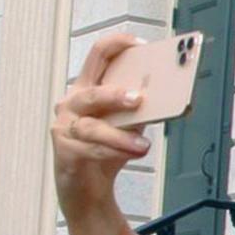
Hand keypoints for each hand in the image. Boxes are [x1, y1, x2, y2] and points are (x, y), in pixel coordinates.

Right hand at [51, 33, 150, 234]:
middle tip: (138, 99)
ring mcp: (65, 129)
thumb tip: (170, 99)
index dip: (118, 44)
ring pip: (91, 127)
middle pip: (92, 92)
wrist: (87, 189)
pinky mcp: (64, 153)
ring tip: (142, 146)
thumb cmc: (106, 149)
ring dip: (120, 136)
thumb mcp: (127, 124)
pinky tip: (130, 155)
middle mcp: (72, 104)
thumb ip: (140, 109)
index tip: (142, 44)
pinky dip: (112, 153)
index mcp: (88, 88)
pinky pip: (89, 151)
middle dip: (115, 94)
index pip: (98, 56)